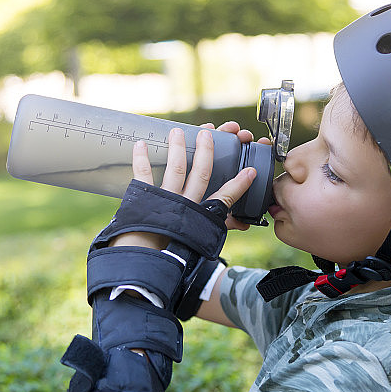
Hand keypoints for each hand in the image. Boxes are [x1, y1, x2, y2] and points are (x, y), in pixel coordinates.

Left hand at [110, 123, 258, 250]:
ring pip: (176, 168)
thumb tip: (244, 225)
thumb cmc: (174, 254)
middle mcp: (186, 204)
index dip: (239, 184)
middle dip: (206, 151)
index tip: (250, 170)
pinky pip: (143, 174)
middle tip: (208, 133)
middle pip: (200, 172)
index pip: (225, 197)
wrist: (146, 260)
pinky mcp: (144, 197)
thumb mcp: (201, 242)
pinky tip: (140, 144)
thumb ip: (222, 229)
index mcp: (201, 215)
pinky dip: (141, 158)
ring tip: (178, 131)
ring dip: (178, 148)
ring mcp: (165, 199)